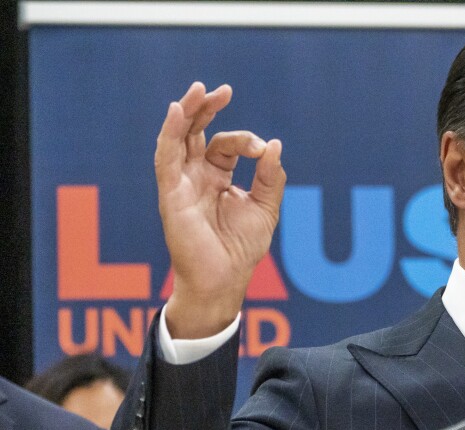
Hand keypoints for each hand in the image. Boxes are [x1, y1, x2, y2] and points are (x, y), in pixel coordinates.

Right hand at [156, 82, 286, 337]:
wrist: (224, 280)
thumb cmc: (241, 249)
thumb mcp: (266, 208)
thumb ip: (271, 177)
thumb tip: (275, 145)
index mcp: (217, 178)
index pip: (226, 145)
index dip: (245, 141)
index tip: (263, 151)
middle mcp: (196, 177)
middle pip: (195, 132)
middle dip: (207, 109)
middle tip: (222, 90)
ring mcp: (181, 184)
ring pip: (177, 138)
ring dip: (187, 112)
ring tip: (199, 90)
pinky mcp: (171, 194)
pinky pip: (166, 158)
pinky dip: (170, 134)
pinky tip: (177, 112)